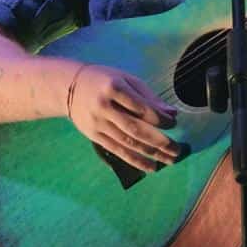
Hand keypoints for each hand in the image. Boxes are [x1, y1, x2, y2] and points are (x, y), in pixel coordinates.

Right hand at [65, 64, 182, 173]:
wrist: (69, 87)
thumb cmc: (104, 80)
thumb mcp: (127, 80)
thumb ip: (149, 97)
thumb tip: (172, 113)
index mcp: (114, 88)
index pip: (142, 108)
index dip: (160, 119)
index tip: (174, 123)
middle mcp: (104, 107)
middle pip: (135, 128)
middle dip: (159, 141)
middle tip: (177, 150)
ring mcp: (97, 123)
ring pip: (127, 142)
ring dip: (150, 154)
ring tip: (169, 160)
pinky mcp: (94, 135)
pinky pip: (117, 150)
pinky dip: (134, 160)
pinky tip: (150, 166)